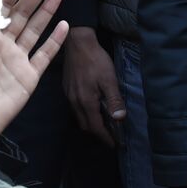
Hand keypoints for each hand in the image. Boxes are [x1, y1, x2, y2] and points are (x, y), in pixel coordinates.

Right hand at [61, 27, 124, 147]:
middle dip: (98, 133)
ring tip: (103, 123)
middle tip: (111, 136)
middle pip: (85, 125)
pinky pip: (75, 108)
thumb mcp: (109, 79)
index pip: (95, 127)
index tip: (115, 145)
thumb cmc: (95, 60)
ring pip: (79, 117)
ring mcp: (68, 95)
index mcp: (85, 102)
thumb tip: (120, 119)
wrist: (77, 42)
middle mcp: (74, 102)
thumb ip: (114, 100)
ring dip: (91, 124)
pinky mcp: (67, 88)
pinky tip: (92, 108)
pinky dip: (85, 114)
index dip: (105, 138)